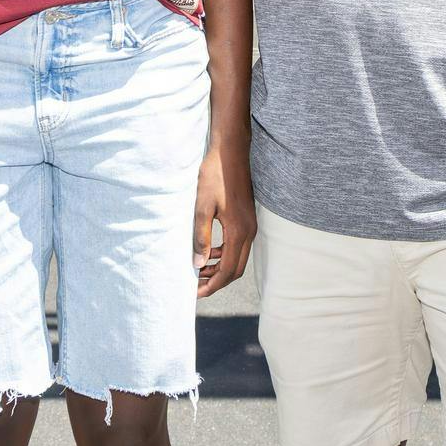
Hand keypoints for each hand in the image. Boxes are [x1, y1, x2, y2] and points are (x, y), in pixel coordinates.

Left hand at [192, 136, 254, 297]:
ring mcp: (250, 225)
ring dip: (220, 269)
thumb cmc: (214, 176)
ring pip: (238, 259)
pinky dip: (224, 255)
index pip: (228, 270)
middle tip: (196, 287)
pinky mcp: (247, 219)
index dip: (212, 285)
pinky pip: (238, 246)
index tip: (195, 293)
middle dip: (217, 281)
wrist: (231, 152)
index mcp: (238, 231)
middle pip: (236, 270)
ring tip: (199, 271)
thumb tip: (198, 264)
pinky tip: (209, 252)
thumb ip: (201, 237)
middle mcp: (248, 231)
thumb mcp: (202, 206)